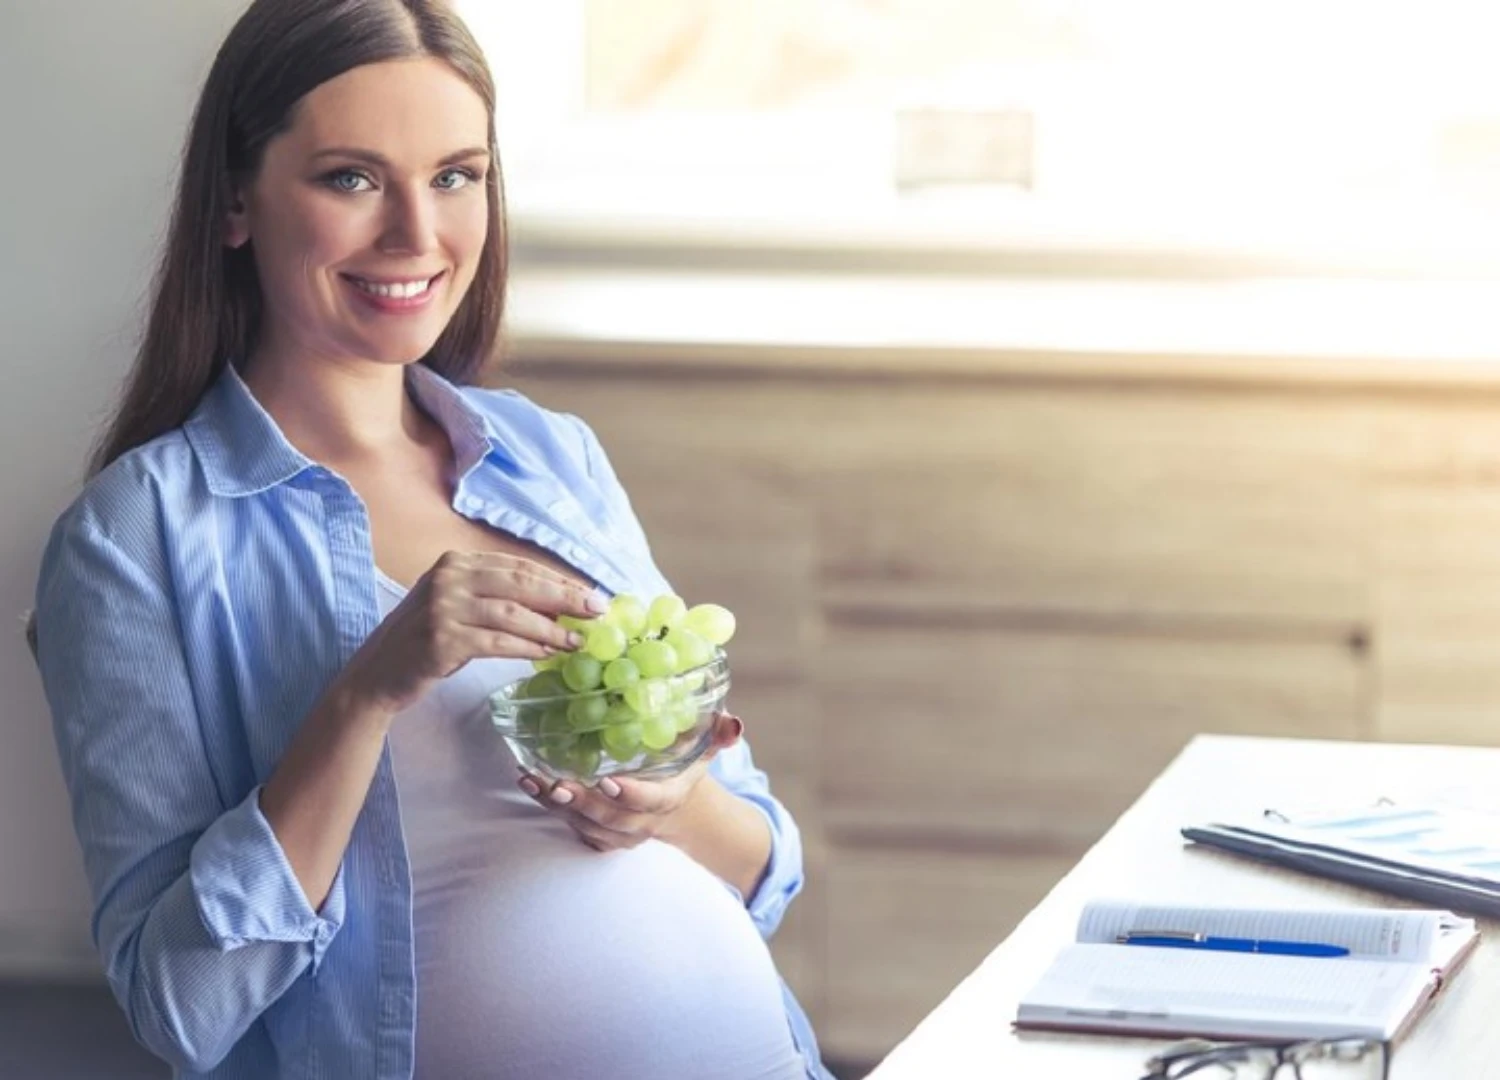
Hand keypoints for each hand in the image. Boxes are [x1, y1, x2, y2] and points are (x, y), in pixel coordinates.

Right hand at [341, 550, 605, 714]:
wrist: (376, 674)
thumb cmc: (424, 641)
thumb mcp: (458, 607)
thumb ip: (498, 599)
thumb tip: (559, 605)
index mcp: (455, 563)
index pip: (518, 566)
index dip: (558, 580)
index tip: (591, 594)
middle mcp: (448, 578)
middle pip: (521, 583)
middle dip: (565, 597)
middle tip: (597, 611)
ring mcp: (443, 607)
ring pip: (513, 614)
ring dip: (551, 628)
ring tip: (577, 641)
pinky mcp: (442, 639)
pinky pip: (497, 642)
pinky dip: (527, 648)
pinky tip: (548, 654)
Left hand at [517, 711, 743, 851]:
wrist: (674, 807)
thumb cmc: (684, 766)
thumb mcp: (703, 749)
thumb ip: (718, 735)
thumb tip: (734, 724)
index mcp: (670, 796)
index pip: (652, 801)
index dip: (631, 796)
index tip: (608, 782)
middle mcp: (643, 821)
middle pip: (611, 819)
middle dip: (582, 803)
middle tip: (556, 784)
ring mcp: (619, 833)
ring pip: (586, 826)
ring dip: (556, 805)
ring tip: (531, 780)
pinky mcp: (599, 836)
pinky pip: (574, 830)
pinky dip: (550, 810)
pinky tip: (530, 785)